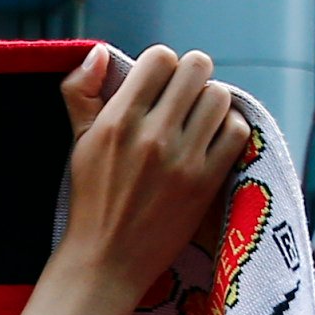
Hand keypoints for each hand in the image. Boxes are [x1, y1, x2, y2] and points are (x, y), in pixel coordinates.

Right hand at [53, 45, 252, 301]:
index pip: (160, 58)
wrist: (106, 262)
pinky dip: (229, 131)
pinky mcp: (206, 183)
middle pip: (197, 67)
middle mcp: (152, 136)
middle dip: (192, 77)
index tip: (159, 87)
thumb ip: (80, 93)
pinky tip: (212, 143)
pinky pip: (236, 133)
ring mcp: (182, 160)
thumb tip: (98, 52)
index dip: (162, 66)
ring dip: (212, 103)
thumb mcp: (77, 143)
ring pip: (220, 96)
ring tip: (198, 121)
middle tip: (184, 99)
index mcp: (117, 121)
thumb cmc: (91, 200)